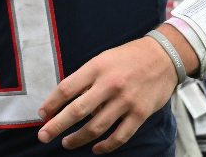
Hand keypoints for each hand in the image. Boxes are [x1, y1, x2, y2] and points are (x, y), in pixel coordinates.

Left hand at [37, 37, 176, 153]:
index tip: (42, 115)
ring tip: (67, 143)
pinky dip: (105, 146)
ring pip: (96, 127)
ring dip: (78, 138)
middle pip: (77, 111)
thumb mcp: (102, 59)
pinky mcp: (140, 113)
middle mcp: (109, 85)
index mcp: (96, 68)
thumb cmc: (128, 58)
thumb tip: (66, 102)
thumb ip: (86, 79)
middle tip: (43, 136)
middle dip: (56, 126)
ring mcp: (125, 101)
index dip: (51, 104)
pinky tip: (95, 148)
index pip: (67, 89)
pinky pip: (119, 136)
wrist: (163, 56)